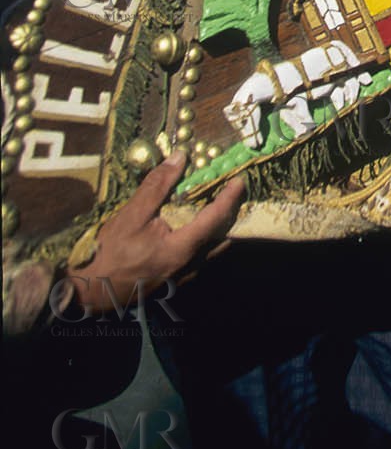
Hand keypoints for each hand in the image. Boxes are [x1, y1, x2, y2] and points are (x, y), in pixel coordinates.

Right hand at [63, 149, 244, 314]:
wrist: (93, 291)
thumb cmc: (111, 253)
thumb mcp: (132, 214)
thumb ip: (158, 185)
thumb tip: (179, 158)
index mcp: (182, 249)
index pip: (216, 219)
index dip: (230, 197)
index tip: (239, 180)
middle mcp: (190, 265)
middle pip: (222, 237)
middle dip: (231, 213)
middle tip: (234, 191)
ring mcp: (184, 276)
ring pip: (213, 250)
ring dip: (220, 228)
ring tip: (221, 206)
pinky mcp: (176, 280)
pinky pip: (202, 258)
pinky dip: (207, 239)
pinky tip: (197, 228)